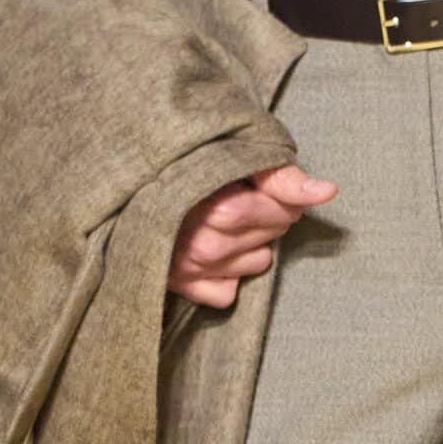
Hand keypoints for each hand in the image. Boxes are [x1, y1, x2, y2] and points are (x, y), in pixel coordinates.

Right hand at [168, 162, 336, 307]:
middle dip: (268, 214)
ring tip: (222, 220)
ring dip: (251, 242)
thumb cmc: (173, 160)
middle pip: (273, 234)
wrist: (113, 183)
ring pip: (258, 263)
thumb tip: (328, 191)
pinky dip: (228, 273)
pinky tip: (211, 250)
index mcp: (219, 209)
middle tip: (238, 195)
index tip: (258, 180)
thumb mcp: (225, 151)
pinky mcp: (182, 289)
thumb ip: (279, 173)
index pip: (281, 209)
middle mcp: (205, 246)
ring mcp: (192, 272)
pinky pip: (230, 292)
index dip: (278, 192)